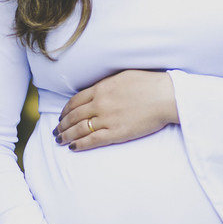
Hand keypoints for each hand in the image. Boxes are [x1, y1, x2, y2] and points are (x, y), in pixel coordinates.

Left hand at [54, 70, 178, 150]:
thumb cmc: (149, 84)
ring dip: (66, 135)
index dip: (66, 110)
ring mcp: (107, 119)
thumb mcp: (123, 76)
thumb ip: (107, 84)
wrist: (166, 96)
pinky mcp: (116, 133)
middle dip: (62, 124)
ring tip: (59, 140)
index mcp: (101, 88)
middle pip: (73, 116)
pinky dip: (80, 144)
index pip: (75, 101)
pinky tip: (72, 147)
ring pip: (79, 129)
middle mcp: (100, 104)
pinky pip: (92, 140)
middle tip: (56, 130)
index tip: (61, 116)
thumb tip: (97, 90)